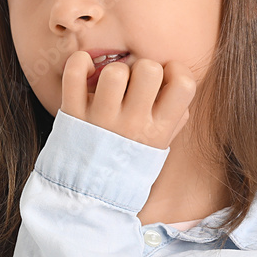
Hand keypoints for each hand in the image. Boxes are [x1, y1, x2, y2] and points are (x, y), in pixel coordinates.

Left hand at [61, 50, 195, 149]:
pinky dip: (79, 63)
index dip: (176, 72)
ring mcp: (101, 119)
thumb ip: (175, 116)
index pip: (184, 84)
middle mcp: (132, 125)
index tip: (165, 81)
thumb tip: (178, 82)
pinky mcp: (72, 113)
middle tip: (135, 85)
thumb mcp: (160, 146)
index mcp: (158, 131)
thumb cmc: (128, 162)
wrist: (89, 194)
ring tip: (111, 86)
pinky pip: (75, 71)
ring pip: (114, 71)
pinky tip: (87, 71)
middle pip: (149, 69)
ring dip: (114, 71)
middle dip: (143, 68)